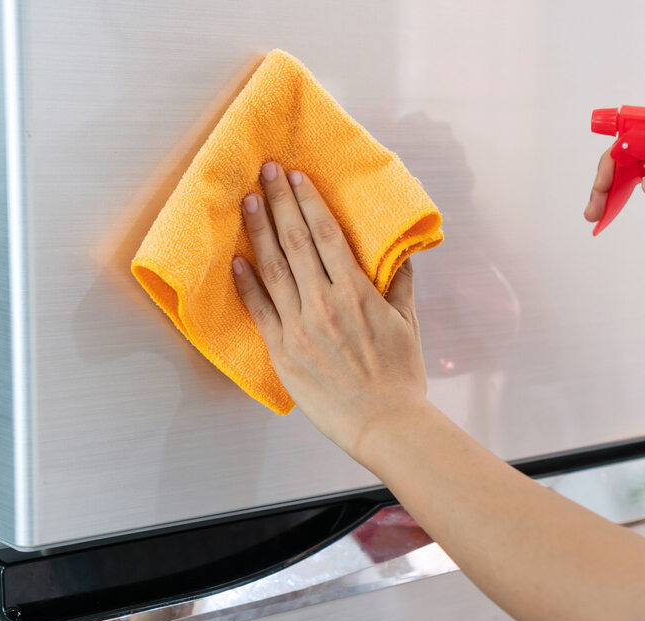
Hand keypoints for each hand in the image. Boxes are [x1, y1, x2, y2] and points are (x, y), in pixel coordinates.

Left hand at [232, 162, 428, 455]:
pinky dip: (246, 283)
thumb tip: (399, 255)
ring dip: (259, 232)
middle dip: (280, 202)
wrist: (385, 423)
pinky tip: (236, 260)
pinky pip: (260, 310)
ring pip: (273, 269)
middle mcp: (325, 303)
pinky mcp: (284, 352)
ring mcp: (300, 327)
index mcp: (357, 293)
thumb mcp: (408, 324)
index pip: (327, 235)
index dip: (308, 202)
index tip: (296, 177)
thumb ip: (399, 285)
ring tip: (248, 202)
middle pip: (296, 242)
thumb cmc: (400, 377)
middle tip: (266, 172)